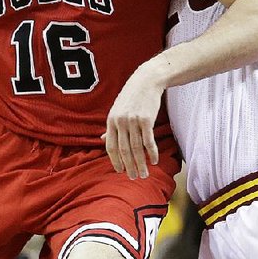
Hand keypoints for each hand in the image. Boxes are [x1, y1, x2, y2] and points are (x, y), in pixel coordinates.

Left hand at [104, 63, 165, 179]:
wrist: (146, 81)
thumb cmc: (131, 96)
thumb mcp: (117, 109)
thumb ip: (111, 126)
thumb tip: (103, 139)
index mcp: (111, 120)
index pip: (111, 146)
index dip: (115, 161)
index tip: (120, 171)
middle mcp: (120, 122)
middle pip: (124, 150)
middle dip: (129, 166)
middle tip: (133, 178)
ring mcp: (133, 120)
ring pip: (136, 148)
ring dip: (141, 163)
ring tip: (144, 174)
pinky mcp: (146, 119)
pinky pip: (148, 141)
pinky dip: (152, 153)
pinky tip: (154, 161)